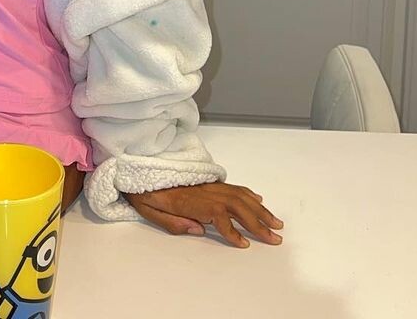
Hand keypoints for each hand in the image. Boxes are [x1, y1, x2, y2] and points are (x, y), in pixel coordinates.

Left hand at [125, 182, 283, 247]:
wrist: (139, 171)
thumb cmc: (145, 195)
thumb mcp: (151, 212)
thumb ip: (174, 223)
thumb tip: (198, 230)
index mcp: (190, 201)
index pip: (219, 216)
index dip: (233, 231)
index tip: (245, 244)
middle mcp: (204, 191)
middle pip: (237, 206)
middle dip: (258, 223)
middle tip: (276, 238)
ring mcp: (208, 185)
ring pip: (239, 196)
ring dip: (260, 210)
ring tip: (276, 223)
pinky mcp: (208, 183)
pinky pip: (232, 187)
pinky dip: (248, 194)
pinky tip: (258, 201)